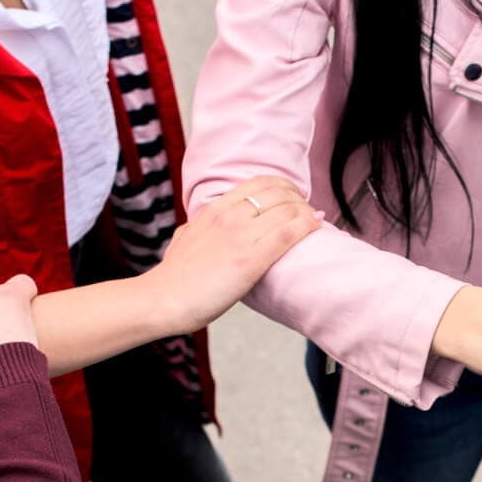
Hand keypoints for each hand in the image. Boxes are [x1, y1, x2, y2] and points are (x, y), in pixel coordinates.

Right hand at [139, 176, 322, 336]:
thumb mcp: (183, 239)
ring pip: (287, 209)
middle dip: (298, 197)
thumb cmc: (173, 277)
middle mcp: (230, 216)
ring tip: (315, 219)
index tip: (292, 196)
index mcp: (214, 209)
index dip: (282, 186)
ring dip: (306, 211)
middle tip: (308, 208)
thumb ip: (194, 229)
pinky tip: (318, 225)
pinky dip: (307, 225)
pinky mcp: (252, 259)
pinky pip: (288, 233)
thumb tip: (194, 228)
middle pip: (277, 192)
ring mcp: (241, 236)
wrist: (164, 298)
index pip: (257, 183)